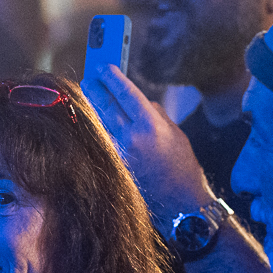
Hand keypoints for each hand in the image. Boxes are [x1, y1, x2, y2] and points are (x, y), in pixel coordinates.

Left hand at [83, 65, 211, 218]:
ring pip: (100, 124)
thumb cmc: (183, 167)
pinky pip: (103, 142)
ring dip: (94, 109)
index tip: (104, 67)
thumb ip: (155, 115)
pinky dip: (98, 130)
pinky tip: (94, 123)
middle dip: (95, 90)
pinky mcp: (113, 167)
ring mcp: (119, 155)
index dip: (113, 78)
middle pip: (105, 107)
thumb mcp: (175, 134)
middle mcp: (131, 139)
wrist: (182, 205)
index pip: (125, 95)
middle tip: (89, 78)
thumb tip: (139, 102)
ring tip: (89, 96)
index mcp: (149, 126)